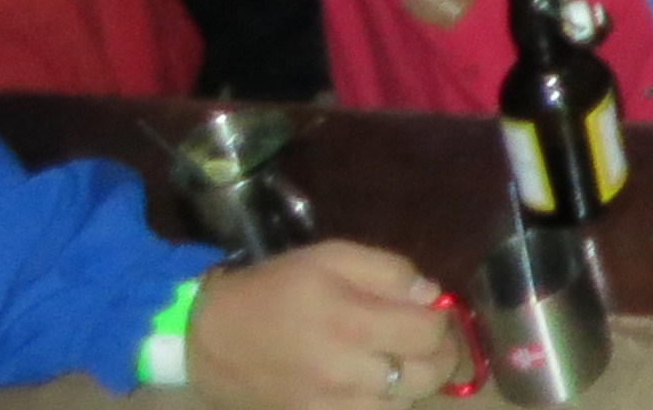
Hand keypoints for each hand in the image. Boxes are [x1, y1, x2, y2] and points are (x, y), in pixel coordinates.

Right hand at [186, 238, 466, 409]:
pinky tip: (375, 385)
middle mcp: (345, 371)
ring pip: (403, 406)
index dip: (441, 320)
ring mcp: (330, 405)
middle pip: (426, 377)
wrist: (211, 338)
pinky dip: (383, 404)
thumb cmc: (276, 289)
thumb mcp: (331, 257)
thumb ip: (389, 271)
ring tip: (402, 362)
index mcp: (351, 321)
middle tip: (430, 340)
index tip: (431, 310)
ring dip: (414, 384)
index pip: (428, 333)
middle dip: (440, 356)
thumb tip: (432, 295)